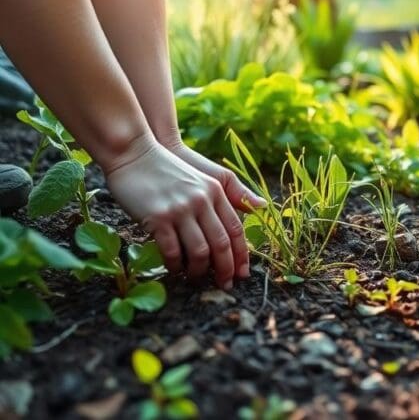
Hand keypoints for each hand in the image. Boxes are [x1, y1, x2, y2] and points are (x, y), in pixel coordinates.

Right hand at [104, 140, 252, 289]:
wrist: (134, 154)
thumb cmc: (169, 168)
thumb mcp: (206, 176)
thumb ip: (233, 192)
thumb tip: (263, 206)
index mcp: (216, 191)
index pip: (236, 229)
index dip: (242, 255)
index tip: (243, 274)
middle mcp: (202, 200)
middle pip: (222, 243)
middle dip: (225, 269)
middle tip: (224, 284)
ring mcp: (181, 209)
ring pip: (200, 251)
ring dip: (200, 270)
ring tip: (196, 277)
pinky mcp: (159, 217)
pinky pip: (173, 251)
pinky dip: (176, 265)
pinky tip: (175, 269)